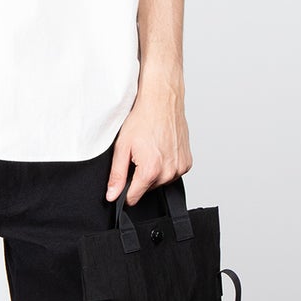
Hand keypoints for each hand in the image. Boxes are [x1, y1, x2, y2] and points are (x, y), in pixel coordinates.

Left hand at [107, 73, 191, 204]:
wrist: (162, 102)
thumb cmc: (143, 119)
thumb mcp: (122, 147)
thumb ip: (117, 175)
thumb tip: (112, 195)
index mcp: (151, 170)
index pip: (133, 198)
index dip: (125, 191)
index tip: (124, 179)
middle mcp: (168, 172)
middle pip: (147, 189)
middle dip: (140, 176)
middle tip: (139, 155)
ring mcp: (180, 168)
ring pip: (161, 182)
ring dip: (154, 171)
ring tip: (151, 150)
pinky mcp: (187, 163)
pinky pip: (173, 173)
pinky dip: (166, 165)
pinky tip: (161, 150)